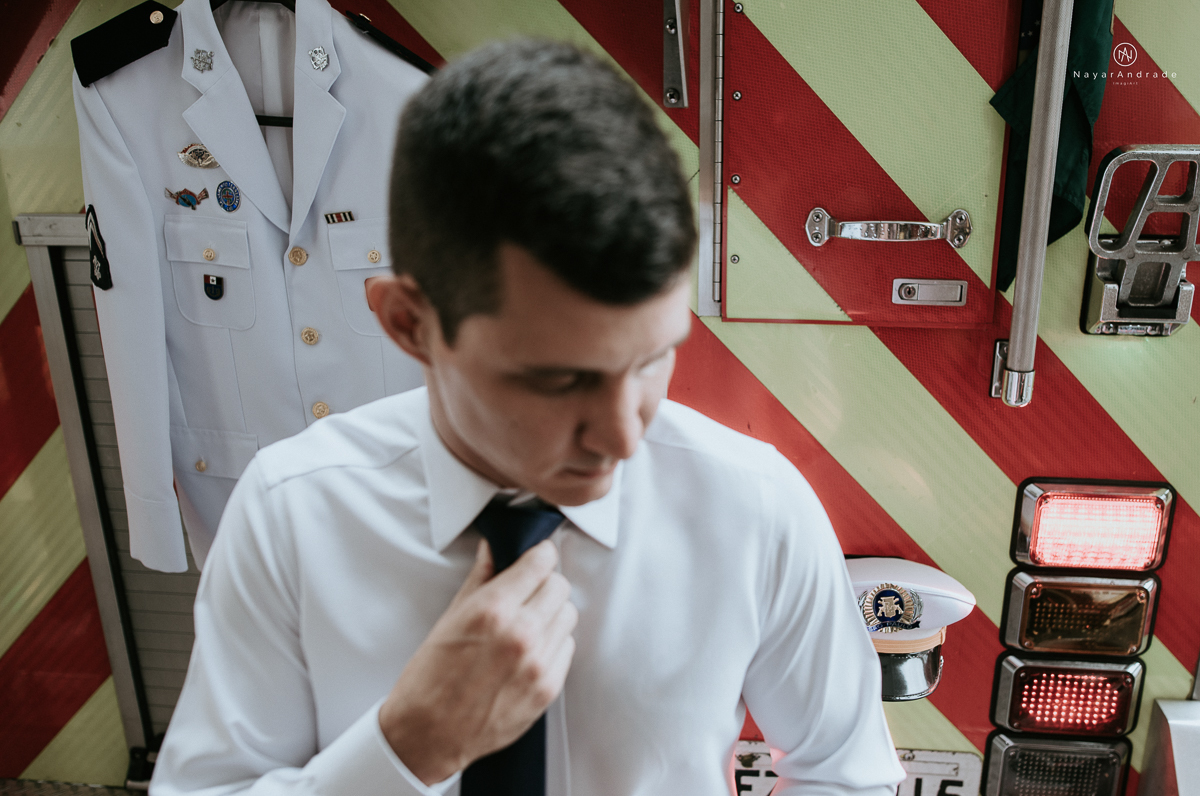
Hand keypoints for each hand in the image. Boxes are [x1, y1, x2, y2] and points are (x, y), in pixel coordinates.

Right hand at [379, 538, 577, 784]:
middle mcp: (521, 634)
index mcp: (493, 610)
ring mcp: (538, 663)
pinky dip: (553, 643)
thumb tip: (494, 547)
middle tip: (527, 592)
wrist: (429, 734)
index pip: (542, 561)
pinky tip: (529, 650)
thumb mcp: (450, 617)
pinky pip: (567, 648)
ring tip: (528, 623)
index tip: (535, 558)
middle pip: (560, 586)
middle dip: (544, 583)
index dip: (539, 556)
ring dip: (551, 613)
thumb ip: (480, 578)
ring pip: (568, 615)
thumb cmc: (431, 676)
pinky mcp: (548, 688)